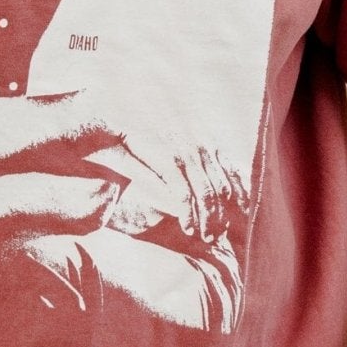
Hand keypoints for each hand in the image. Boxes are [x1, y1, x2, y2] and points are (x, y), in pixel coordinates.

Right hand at [80, 89, 248, 244]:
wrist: (111, 109)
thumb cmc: (136, 127)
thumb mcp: (167, 140)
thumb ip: (184, 157)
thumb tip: (201, 182)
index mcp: (202, 137)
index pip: (228, 170)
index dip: (236, 196)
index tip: (236, 216)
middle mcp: (198, 143)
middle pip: (221, 186)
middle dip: (223, 215)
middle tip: (220, 236)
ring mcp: (185, 151)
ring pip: (206, 193)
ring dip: (208, 219)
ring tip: (206, 237)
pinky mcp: (168, 160)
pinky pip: (184, 194)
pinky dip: (189, 214)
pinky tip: (189, 228)